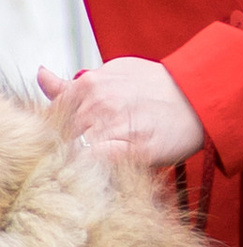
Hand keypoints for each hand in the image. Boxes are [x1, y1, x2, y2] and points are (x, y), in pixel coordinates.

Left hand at [40, 60, 209, 165]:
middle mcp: (96, 104)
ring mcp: (113, 126)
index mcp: (87, 84)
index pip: (50, 117)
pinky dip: (93, 170)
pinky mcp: (131, 149)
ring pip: (74, 153)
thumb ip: (72, 83)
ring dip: (77, 162)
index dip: (54, 134)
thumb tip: (40, 74)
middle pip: (59, 137)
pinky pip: (96, 165)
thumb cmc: (156, 87)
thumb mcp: (112, 73)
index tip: (66, 143)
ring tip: (96, 166)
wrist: (199, 98)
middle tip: (80, 158)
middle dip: (65, 149)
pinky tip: (102, 172)